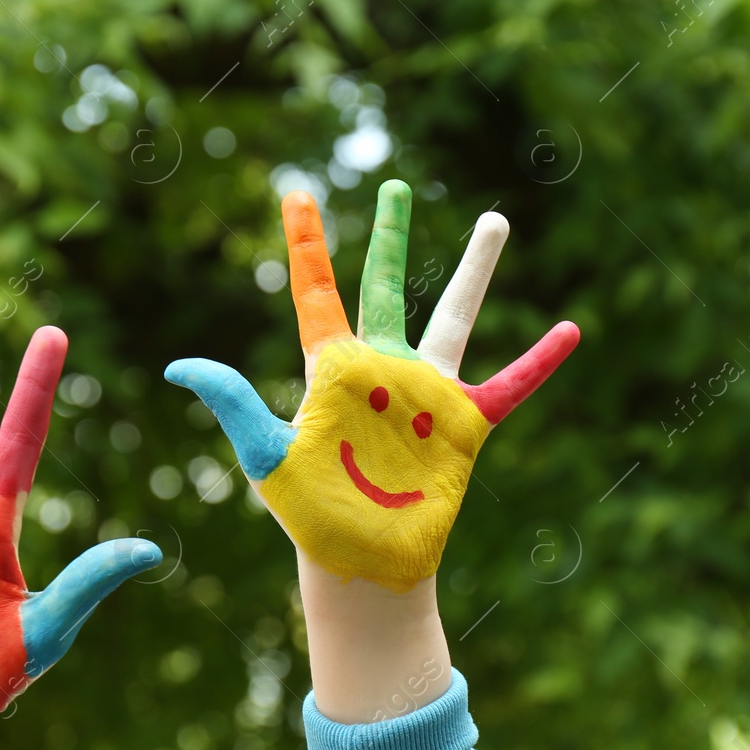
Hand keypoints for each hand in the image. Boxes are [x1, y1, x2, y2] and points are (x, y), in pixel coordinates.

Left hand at [166, 181, 577, 591]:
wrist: (363, 563)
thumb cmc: (310, 515)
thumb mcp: (267, 455)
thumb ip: (235, 402)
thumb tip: (179, 366)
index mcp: (332, 368)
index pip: (317, 291)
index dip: (307, 242)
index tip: (296, 193)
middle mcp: (382, 369)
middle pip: (388, 285)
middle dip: (391, 235)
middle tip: (395, 186)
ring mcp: (426, 393)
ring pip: (456, 316)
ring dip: (476, 268)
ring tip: (494, 219)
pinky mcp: (463, 424)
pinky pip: (510, 385)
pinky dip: (538, 361)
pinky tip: (570, 330)